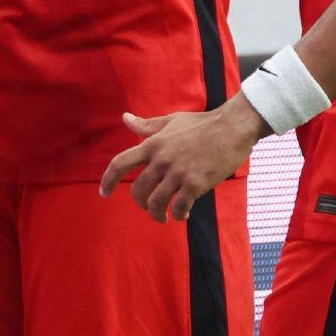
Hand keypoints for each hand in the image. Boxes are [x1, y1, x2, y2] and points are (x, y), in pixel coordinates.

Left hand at [98, 94, 268, 221]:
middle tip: (148, 207)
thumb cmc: (202, 124)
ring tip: (164, 217)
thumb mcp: (171, 121)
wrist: (231, 128)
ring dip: (158, 214)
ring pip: (156, 203)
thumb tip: (125, 118)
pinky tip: (183, 214)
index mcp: (152, 144)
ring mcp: (178, 172)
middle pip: (138, 190)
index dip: (107, 180)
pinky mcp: (195, 184)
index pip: (120, 164)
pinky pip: (179, 207)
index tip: (103, 193)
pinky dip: (178, 215)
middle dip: (141, 203)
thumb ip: (147, 125)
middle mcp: (161, 159)